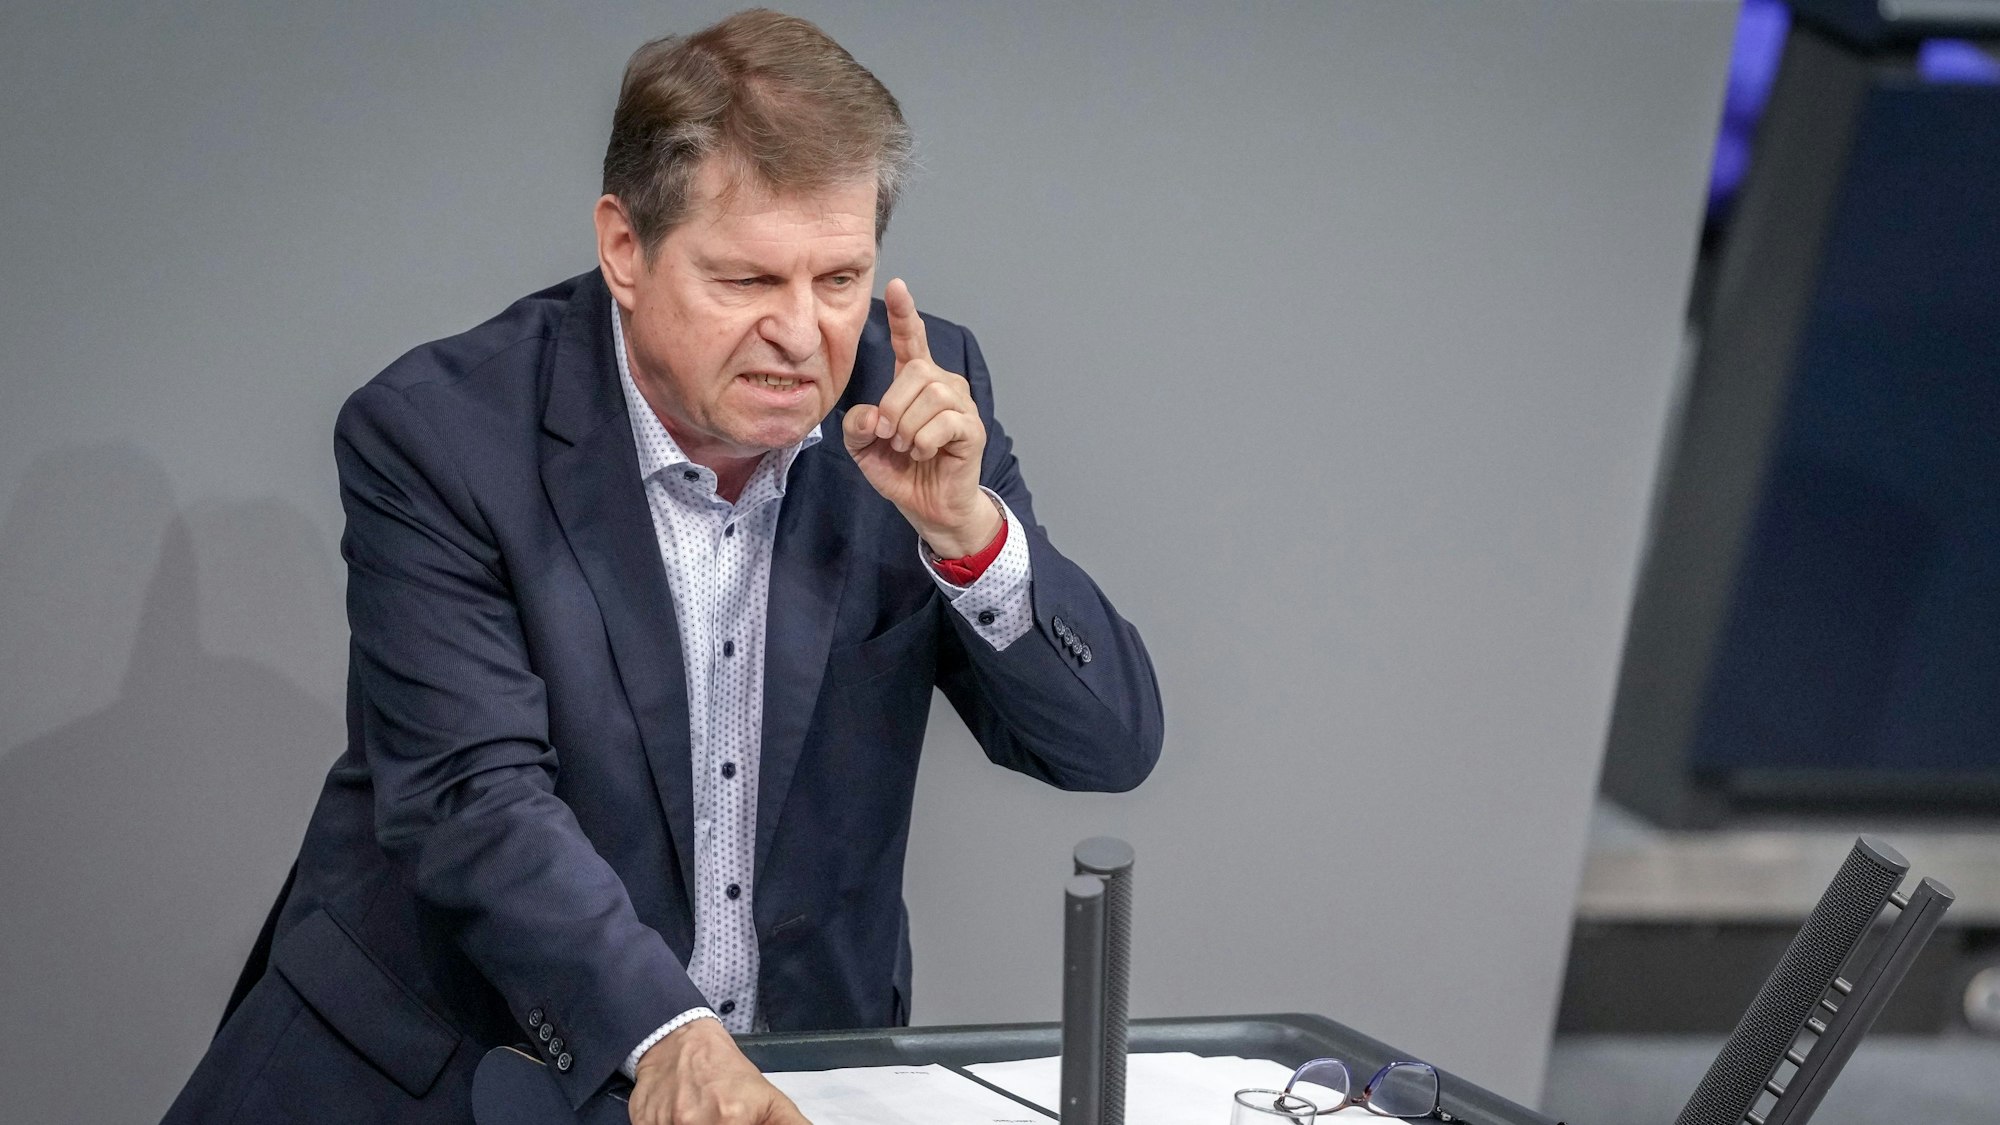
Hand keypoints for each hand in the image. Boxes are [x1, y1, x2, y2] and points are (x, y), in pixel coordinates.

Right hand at [627, 1017, 809, 1124]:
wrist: (678, 1040)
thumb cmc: (725, 1071)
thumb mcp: (768, 1098)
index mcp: (732, 1120)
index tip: (735, 1124)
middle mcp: (695, 1124)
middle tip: (717, 1119)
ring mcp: (665, 1124)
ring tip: (697, 1115)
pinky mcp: (642, 1124)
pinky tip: (676, 1117)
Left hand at [842, 278, 1001, 558]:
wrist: (929, 508)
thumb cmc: (902, 471)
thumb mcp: (864, 448)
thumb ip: (857, 426)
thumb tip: (873, 415)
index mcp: (916, 383)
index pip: (912, 340)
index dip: (905, 313)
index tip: (896, 285)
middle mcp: (943, 386)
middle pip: (917, 371)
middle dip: (893, 404)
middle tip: (888, 434)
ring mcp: (961, 406)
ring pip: (931, 395)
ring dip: (908, 426)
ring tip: (907, 446)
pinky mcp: (972, 429)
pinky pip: (945, 422)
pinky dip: (924, 440)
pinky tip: (923, 453)